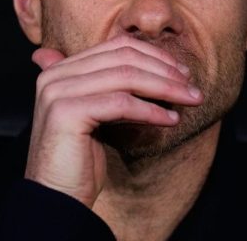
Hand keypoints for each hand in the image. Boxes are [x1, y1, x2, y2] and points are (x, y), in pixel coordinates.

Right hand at [24, 36, 202, 207]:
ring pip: (125, 77)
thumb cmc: (80, 162)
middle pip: (122, 58)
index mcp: (60, 71)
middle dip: (164, 70)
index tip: (181, 74)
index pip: (116, 47)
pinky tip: (171, 119)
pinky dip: (151, 110)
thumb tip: (158, 67)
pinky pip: (121, 104)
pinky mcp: (66, 113)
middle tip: (192, 86)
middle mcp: (54, 76)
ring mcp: (57, 92)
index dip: (154, 56)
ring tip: (190, 99)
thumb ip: (114, 88)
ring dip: (165, 87)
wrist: (57, 200)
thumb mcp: (100, 115)